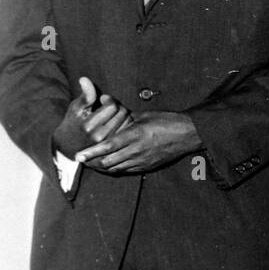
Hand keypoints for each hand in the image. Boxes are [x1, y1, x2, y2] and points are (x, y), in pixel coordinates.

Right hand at [52, 77, 132, 155]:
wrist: (68, 146)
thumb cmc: (73, 123)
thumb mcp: (76, 108)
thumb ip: (85, 95)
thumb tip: (84, 79)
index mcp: (88, 125)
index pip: (112, 106)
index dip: (109, 99)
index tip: (103, 99)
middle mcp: (99, 136)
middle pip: (122, 113)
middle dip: (118, 106)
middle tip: (109, 106)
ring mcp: (108, 143)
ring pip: (128, 121)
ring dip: (123, 114)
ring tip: (113, 114)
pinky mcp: (114, 147)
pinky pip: (128, 130)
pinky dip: (126, 123)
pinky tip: (117, 122)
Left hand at [74, 111, 199, 173]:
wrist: (189, 134)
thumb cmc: (167, 121)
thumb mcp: (144, 114)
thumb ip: (122, 112)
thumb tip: (104, 98)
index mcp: (135, 135)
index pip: (108, 146)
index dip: (91, 152)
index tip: (78, 155)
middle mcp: (137, 150)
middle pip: (108, 161)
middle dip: (93, 162)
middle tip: (82, 160)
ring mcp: (142, 160)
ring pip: (116, 168)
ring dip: (103, 167)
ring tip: (93, 164)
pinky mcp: (147, 166)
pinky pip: (127, 170)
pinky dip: (116, 168)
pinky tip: (111, 164)